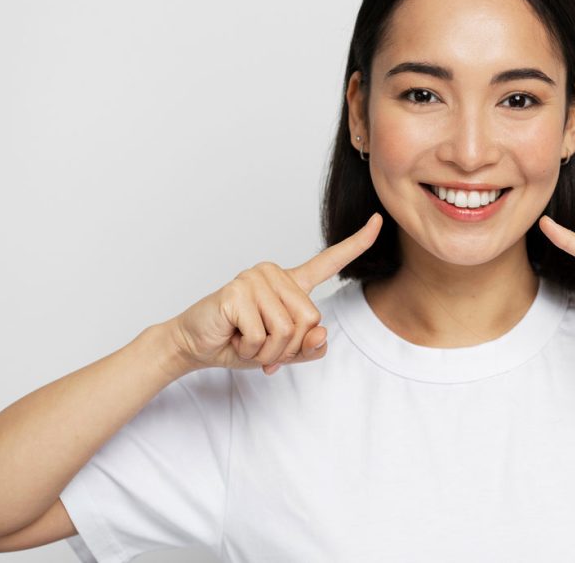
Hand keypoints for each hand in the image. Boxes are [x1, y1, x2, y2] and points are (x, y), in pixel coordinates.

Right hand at [166, 213, 382, 374]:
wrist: (195, 345)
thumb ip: (308, 347)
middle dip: (287, 346)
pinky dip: (250, 348)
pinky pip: (262, 335)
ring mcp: (255, 278)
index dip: (357, 243)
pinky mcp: (236, 292)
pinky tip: (235, 336)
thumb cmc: (239, 341)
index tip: (378, 221)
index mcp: (291, 283)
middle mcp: (275, 274)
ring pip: (286, 330)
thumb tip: (322, 333)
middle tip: (262, 344)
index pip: (330, 261)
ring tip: (246, 339)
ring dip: (267, 350)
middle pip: (309, 319)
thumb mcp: (282, 352)